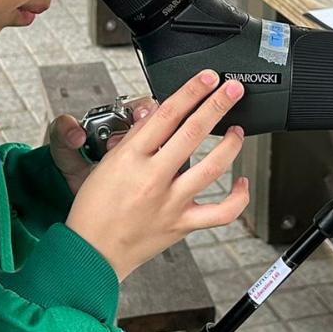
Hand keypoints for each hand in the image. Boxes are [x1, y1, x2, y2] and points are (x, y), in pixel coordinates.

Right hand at [67, 71, 249, 280]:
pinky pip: (221, 212)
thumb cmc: (94, 210)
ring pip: (212, 168)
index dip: (191, 91)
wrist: (91, 252)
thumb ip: (134, 137)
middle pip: (193, 132)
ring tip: (237, 130)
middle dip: (218, 104)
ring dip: (230, 144)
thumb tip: (156, 114)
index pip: (166, 114)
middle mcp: (153, 178)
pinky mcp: (182, 224)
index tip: (206, 78)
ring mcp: (170, 202)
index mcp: (130, 158)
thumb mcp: (105, 163)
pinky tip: (241, 181)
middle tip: (232, 89)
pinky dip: (237, 197)